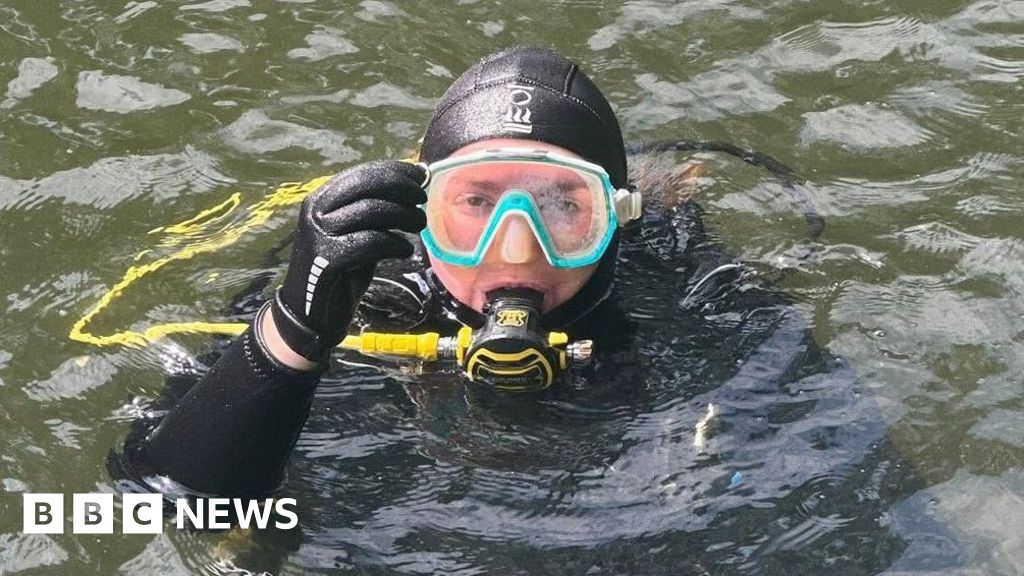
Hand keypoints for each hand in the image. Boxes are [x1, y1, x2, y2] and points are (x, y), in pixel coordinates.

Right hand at [269, 160, 426, 362]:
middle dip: (402, 188)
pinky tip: (405, 250)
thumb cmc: (341, 271)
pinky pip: (371, 241)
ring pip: (371, 211)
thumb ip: (376, 212)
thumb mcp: (357, 234)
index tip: (420, 176)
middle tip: (423, 200)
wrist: (312, 313)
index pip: (362, 173)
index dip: (395, 171)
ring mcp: (319, 234)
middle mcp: (316, 211)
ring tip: (419, 225)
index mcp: (321, 199)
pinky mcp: (327, 258)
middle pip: (367, 186)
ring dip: (404, 215)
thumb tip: (413, 185)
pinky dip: (395, 243)